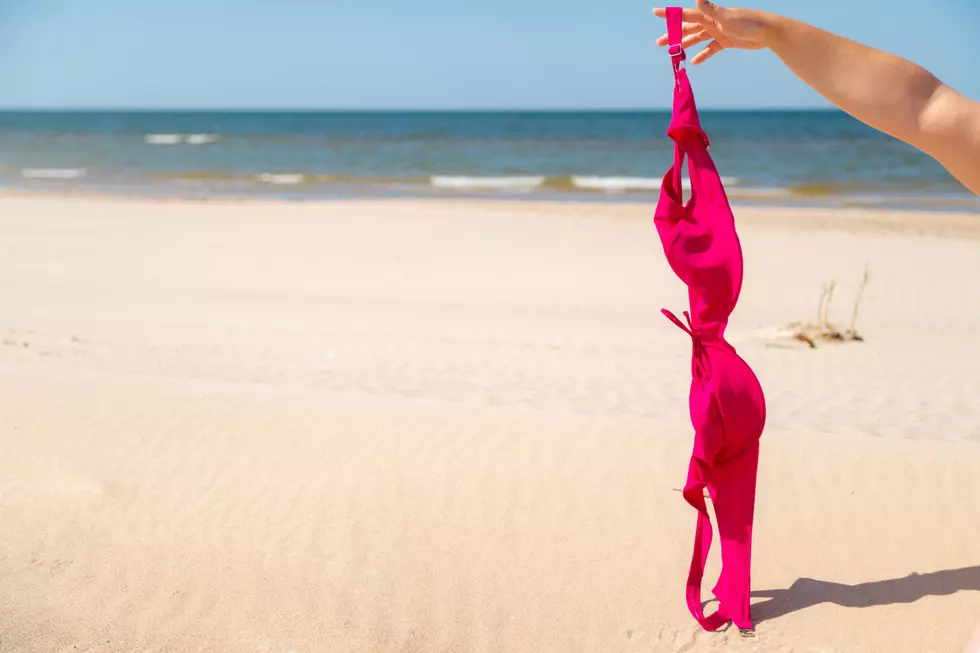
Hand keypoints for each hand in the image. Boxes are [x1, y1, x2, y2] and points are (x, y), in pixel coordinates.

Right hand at [653, 0, 775, 64]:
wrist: (767, 32)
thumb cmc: (749, 22)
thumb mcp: (727, 17)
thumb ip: (711, 9)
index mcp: (709, 14)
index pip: (685, 14)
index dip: (670, 14)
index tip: (655, 12)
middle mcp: (711, 22)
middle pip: (688, 28)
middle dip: (673, 34)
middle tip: (660, 43)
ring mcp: (718, 31)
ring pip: (697, 39)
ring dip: (685, 45)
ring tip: (673, 54)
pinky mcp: (725, 41)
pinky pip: (710, 48)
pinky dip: (702, 54)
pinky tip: (694, 62)